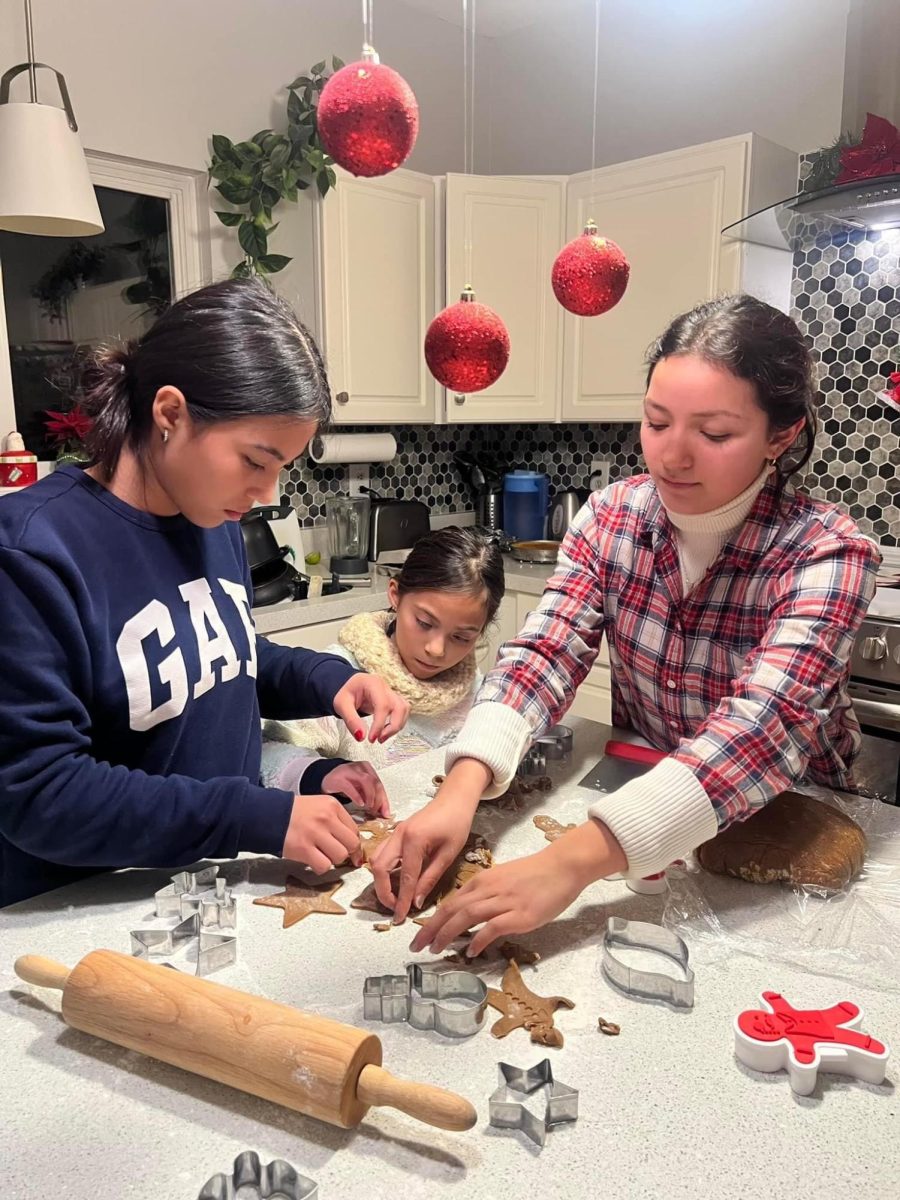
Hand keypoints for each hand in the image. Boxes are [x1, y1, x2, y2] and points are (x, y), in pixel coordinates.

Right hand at [282, 794, 363, 873]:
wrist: (270, 814)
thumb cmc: (296, 813)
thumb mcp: (320, 806)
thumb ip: (337, 820)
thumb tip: (352, 842)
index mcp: (332, 806)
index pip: (355, 830)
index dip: (354, 844)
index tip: (352, 851)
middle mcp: (326, 818)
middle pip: (352, 844)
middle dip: (347, 852)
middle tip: (337, 853)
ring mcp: (315, 833)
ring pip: (340, 856)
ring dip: (333, 860)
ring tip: (322, 854)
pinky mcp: (304, 848)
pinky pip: (324, 865)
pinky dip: (320, 867)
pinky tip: (313, 860)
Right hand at [322, 761, 390, 817]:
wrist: (327, 780)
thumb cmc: (346, 784)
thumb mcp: (361, 789)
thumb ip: (372, 797)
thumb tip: (384, 812)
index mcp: (368, 769)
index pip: (380, 784)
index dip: (384, 800)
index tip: (386, 813)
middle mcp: (360, 767)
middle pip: (375, 782)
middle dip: (378, 799)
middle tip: (376, 811)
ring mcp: (349, 771)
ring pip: (366, 781)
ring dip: (370, 796)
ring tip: (369, 807)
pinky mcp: (339, 778)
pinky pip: (350, 787)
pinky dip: (357, 796)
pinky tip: (360, 803)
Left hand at [333, 674, 409, 743]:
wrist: (350, 687)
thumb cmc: (346, 693)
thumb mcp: (341, 705)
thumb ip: (351, 720)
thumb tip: (361, 736)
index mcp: (373, 684)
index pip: (383, 705)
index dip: (379, 724)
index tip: (371, 738)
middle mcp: (385, 688)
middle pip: (400, 707)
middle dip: (393, 727)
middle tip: (379, 739)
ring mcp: (391, 694)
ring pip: (404, 710)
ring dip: (397, 726)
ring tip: (382, 737)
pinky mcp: (393, 701)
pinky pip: (402, 712)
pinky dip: (397, 724)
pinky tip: (385, 731)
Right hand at [369, 797, 474, 920]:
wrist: (455, 798)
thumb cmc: (456, 824)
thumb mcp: (448, 854)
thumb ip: (430, 878)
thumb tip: (417, 902)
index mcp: (413, 840)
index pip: (404, 878)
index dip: (402, 900)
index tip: (400, 918)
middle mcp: (398, 835)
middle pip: (378, 868)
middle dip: (383, 892)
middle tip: (395, 908)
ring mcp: (395, 832)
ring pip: (376, 859)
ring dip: (380, 881)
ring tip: (394, 896)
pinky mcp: (396, 833)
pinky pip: (382, 853)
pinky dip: (384, 869)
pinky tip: (395, 879)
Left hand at [410, 820, 626, 956]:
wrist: (561, 866)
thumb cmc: (534, 874)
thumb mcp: (503, 881)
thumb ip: (486, 897)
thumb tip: (469, 918)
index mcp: (482, 881)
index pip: (450, 902)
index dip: (432, 920)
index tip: (420, 935)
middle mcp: (488, 890)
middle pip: (452, 909)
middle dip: (431, 929)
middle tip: (416, 947)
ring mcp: (503, 902)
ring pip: (466, 917)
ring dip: (447, 934)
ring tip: (436, 950)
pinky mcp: (519, 915)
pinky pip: (492, 928)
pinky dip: (478, 940)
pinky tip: (470, 952)